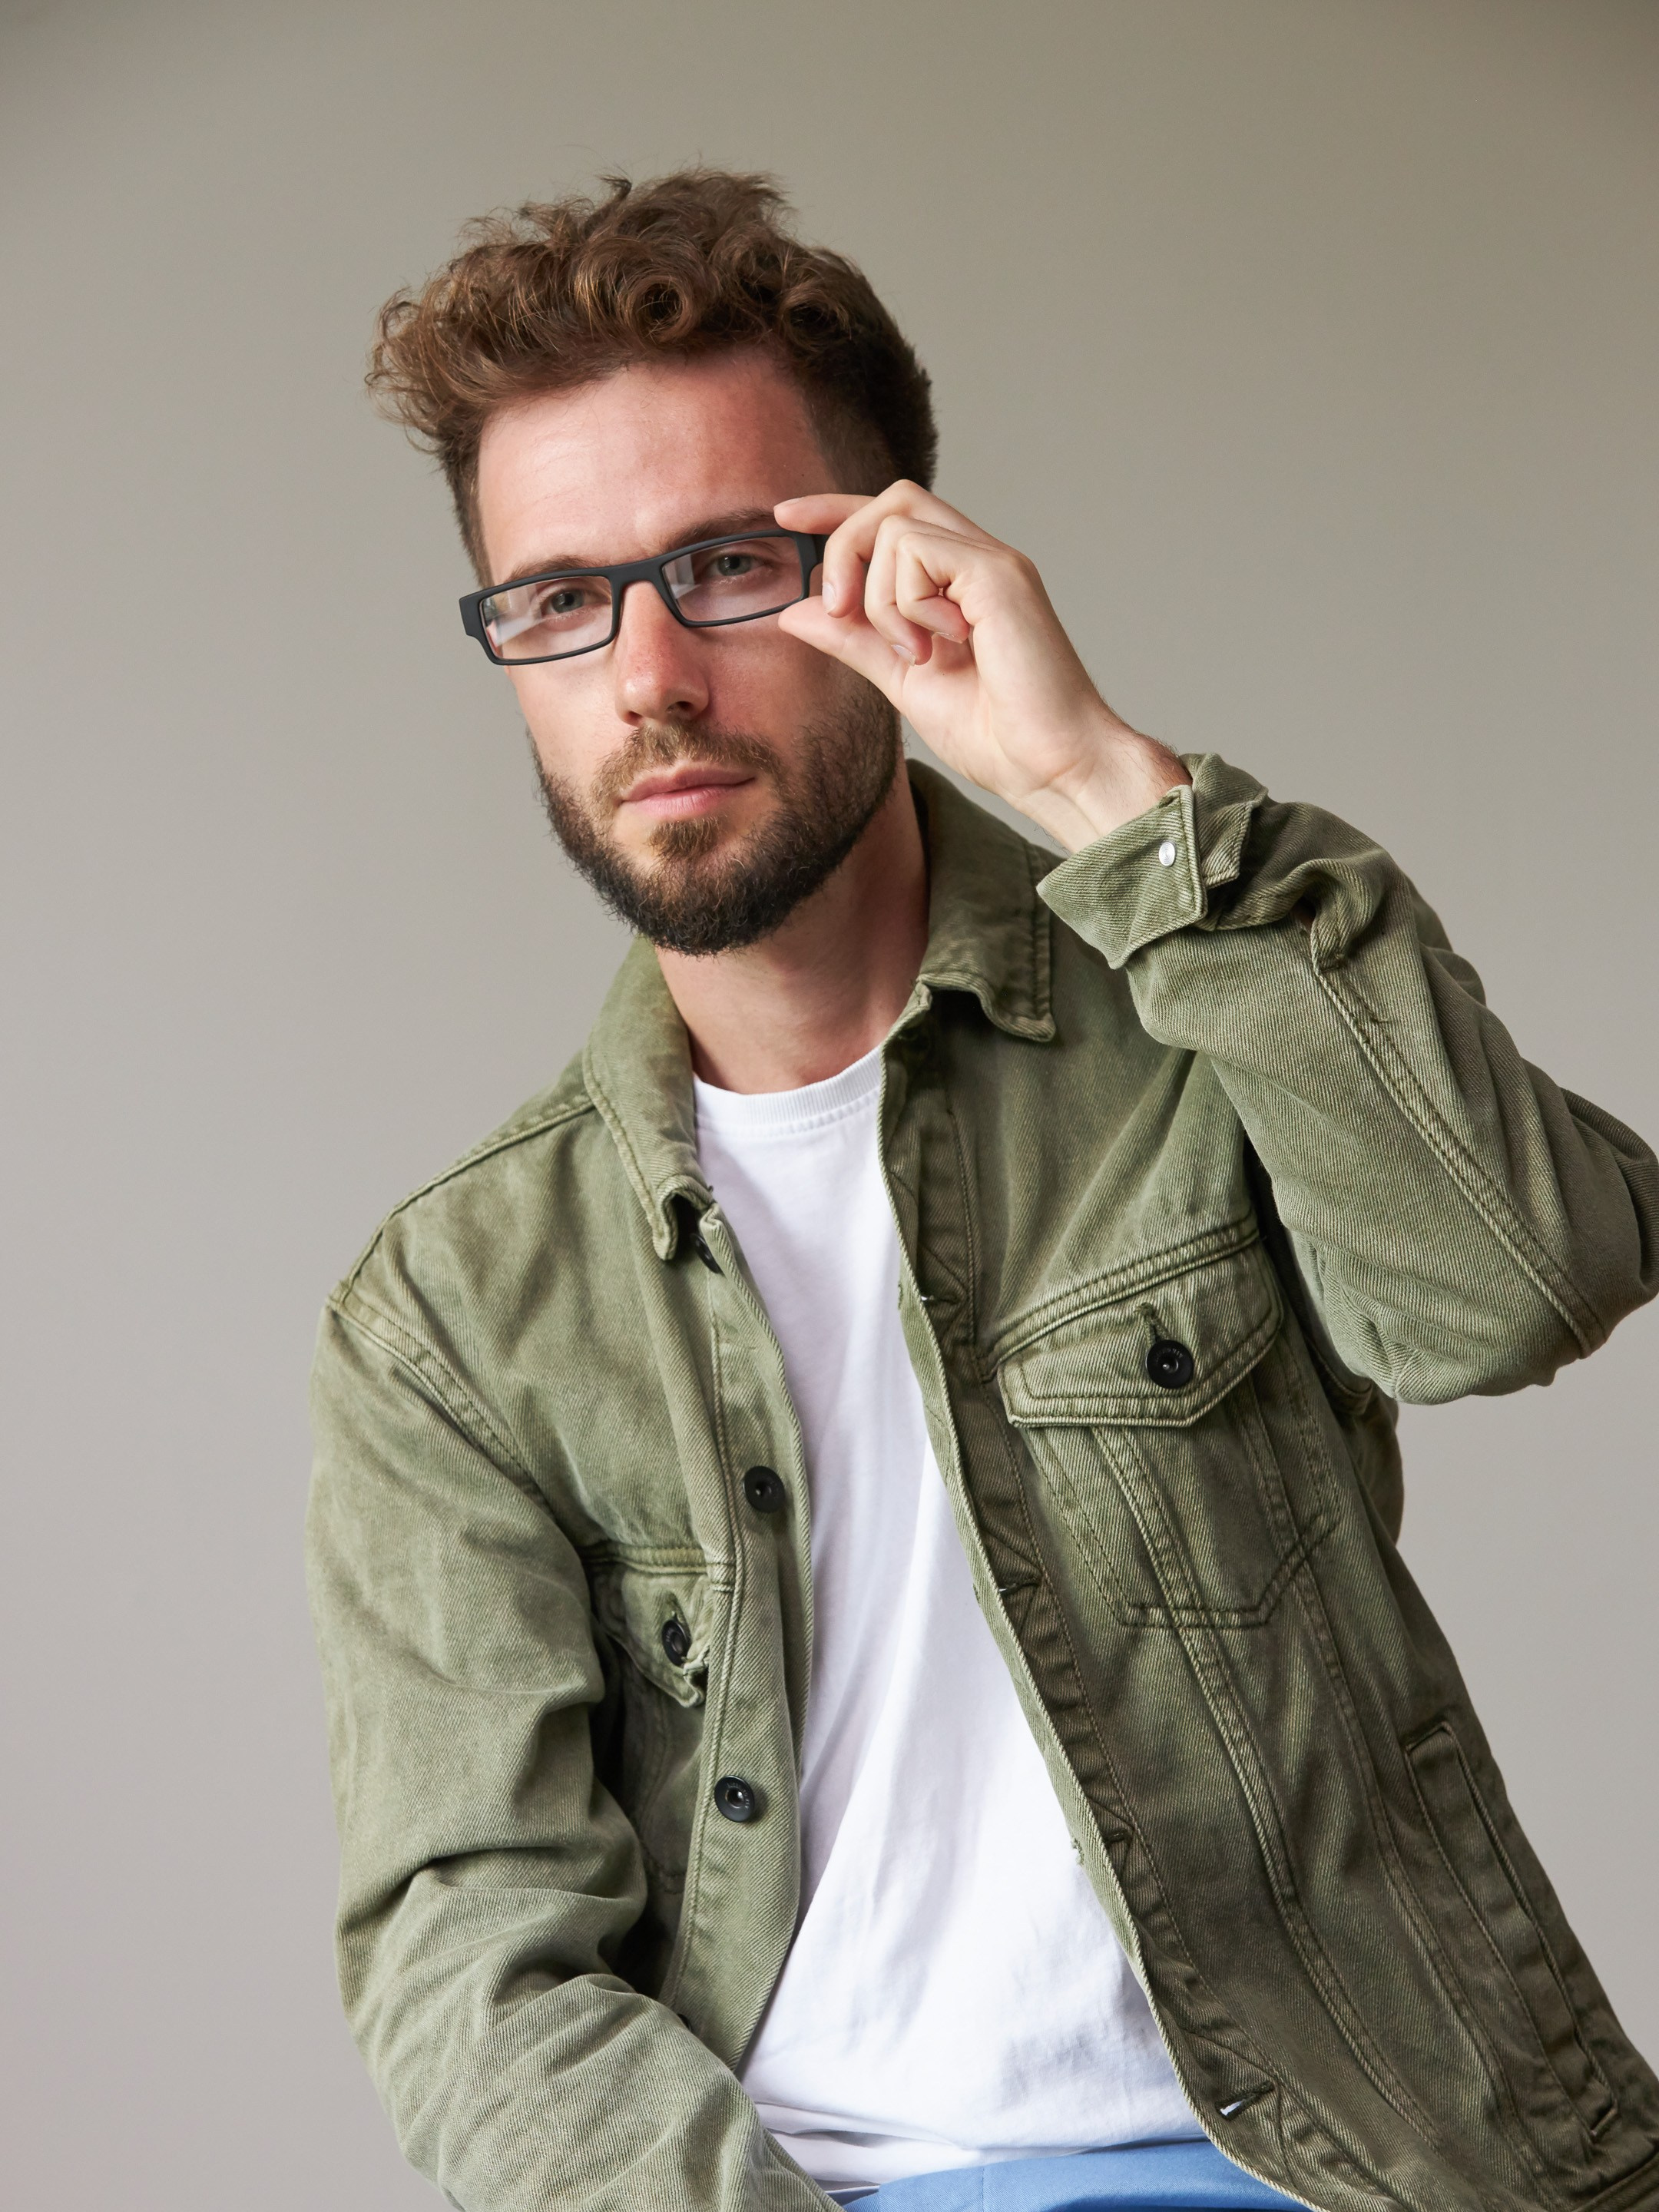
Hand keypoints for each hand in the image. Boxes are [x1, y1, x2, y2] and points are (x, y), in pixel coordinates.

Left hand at [774, 483, 1187, 850]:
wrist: (1052, 768)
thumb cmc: (998, 736)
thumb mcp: (904, 682)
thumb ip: (855, 641)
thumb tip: (798, 609)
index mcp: (961, 582)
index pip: (894, 516)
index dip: (837, 510)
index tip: (787, 517)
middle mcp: (981, 560)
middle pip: (892, 501)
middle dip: (845, 546)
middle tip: (841, 612)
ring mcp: (994, 563)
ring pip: (896, 529)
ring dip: (881, 600)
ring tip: (917, 655)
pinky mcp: (1000, 574)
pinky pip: (919, 553)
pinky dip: (908, 603)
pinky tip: (941, 645)